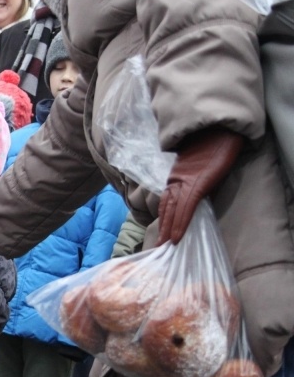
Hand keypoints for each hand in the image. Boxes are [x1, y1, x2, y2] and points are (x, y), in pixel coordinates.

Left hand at [157, 128, 242, 243]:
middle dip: (163, 228)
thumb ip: (197, 182)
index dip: (164, 218)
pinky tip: (176, 237)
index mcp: (177, 178)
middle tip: (158, 246)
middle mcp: (176, 182)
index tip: (161, 234)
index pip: (167, 202)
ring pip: (172, 211)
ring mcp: (184, 183)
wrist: (219, 130)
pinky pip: (185, 208)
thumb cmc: (214, 148)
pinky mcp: (195, 184)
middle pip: (166, 209)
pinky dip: (180, 224)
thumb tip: (198, 197)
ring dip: (168, 230)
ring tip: (164, 245)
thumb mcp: (202, 168)